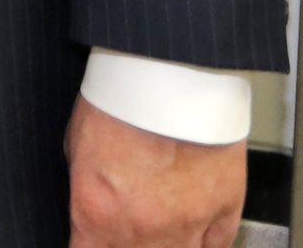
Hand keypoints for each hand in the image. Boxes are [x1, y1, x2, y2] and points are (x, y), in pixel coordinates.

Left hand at [67, 95, 244, 246]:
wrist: (169, 72)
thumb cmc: (119, 97)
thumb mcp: (78, 142)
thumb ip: (87, 186)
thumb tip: (92, 205)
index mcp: (97, 211)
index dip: (87, 246)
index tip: (90, 239)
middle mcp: (142, 230)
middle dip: (123, 245)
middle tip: (126, 225)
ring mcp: (187, 227)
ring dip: (162, 246)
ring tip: (156, 228)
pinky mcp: (224, 212)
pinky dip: (201, 245)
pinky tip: (190, 236)